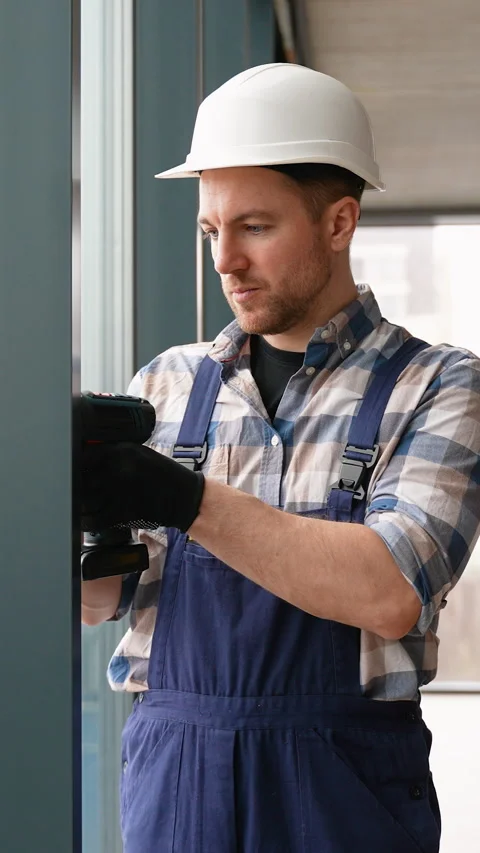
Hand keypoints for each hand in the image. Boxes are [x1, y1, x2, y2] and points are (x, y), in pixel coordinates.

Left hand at [81, 442, 204, 532]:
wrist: (184, 496)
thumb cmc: (161, 474)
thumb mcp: (139, 454)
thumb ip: (114, 454)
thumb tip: (86, 459)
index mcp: (121, 451)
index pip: (85, 456)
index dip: (74, 465)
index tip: (69, 470)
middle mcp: (118, 469)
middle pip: (81, 478)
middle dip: (74, 486)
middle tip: (70, 490)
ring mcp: (120, 491)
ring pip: (85, 501)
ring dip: (78, 505)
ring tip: (74, 507)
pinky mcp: (123, 512)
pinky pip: (94, 520)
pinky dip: (86, 522)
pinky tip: (85, 521)